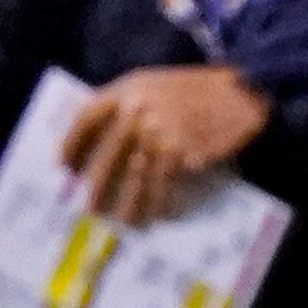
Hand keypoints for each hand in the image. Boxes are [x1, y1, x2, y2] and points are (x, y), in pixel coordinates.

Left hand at [58, 65, 268, 225]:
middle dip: (97, 185)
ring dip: (127, 203)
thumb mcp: (157, 85)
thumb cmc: (200, 91)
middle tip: (90, 208)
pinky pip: (162, 186)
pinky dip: (158, 204)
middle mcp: (139, 109)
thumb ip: (130, 105)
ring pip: (135, 176)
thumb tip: (104, 143)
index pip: (87, 117)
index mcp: (129, 88)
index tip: (65, 167)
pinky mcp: (181, 152)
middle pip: (108, 154)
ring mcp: (160, 132)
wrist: (242, 94)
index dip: (72, 144)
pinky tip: (156, 216)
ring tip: (122, 222)